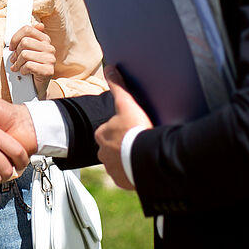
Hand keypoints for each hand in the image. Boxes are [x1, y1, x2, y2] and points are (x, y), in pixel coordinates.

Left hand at [9, 22, 54, 97]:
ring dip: (18, 63)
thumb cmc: (31, 67)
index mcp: (45, 40)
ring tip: (18, 67)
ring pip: (25, 54)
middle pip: (25, 42)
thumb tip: (39, 25)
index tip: (11, 46)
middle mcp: (49, 48)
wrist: (36, 87)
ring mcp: (50, 59)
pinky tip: (24, 72)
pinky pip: (28, 65)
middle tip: (14, 60)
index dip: (15, 37)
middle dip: (16, 53)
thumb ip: (30, 37)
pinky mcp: (48, 70)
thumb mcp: (29, 50)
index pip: (27, 29)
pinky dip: (22, 70)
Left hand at [94, 68, 150, 190]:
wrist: (146, 157)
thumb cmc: (136, 130)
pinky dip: (132, 172)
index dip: (122, 128)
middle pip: (113, 147)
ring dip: (128, 159)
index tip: (133, 129)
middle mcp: (102, 153)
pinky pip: (126, 176)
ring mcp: (111, 168)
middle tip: (138, 141)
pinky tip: (142, 166)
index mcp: (101, 134)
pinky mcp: (121, 180)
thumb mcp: (127, 104)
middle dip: (123, 145)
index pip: (110, 130)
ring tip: (141, 154)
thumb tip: (110, 68)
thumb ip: (118, 85)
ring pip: (119, 162)